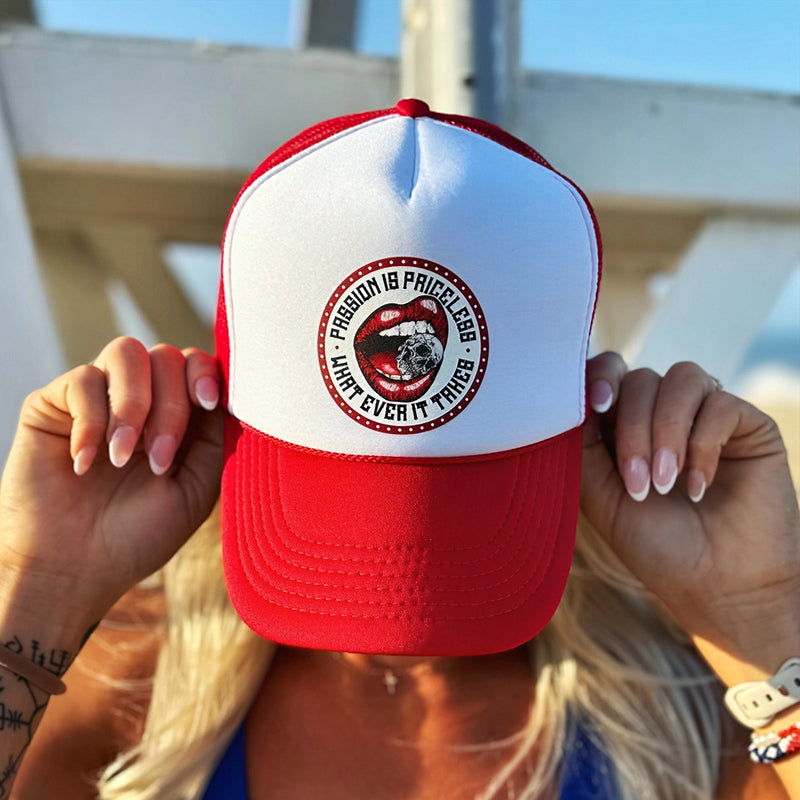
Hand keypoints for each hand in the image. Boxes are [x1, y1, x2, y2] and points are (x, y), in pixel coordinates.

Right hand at [0, 337, 223, 647]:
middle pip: (167, 356)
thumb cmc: (140, 534)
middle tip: (158, 462)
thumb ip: (217, 437)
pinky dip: (91, 421)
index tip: (209, 403)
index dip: (207, 373)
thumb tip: (231, 392)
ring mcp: (98, 396)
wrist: (75, 571)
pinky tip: (86, 464)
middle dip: (171, 408)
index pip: (198, 364)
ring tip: (122, 459)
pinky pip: (82, 379)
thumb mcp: (197, 487)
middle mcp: (141, 398)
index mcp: (178, 415)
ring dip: (134, 405)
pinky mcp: (53, 404)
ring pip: (127, 351)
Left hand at [580, 353, 799, 679]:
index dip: (601, 376)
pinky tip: (699, 486)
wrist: (718, 587)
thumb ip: (582, 445)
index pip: (610, 373)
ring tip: (664, 484)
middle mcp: (665, 413)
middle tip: (638, 485)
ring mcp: (707, 415)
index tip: (598, 405)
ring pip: (681, 378)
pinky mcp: (749, 425)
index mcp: (625, 424)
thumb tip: (574, 397)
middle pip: (640, 379)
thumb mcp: (600, 495)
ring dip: (665, 431)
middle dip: (632, 430)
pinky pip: (721, 403)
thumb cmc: (656, 546)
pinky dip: (704, 444)